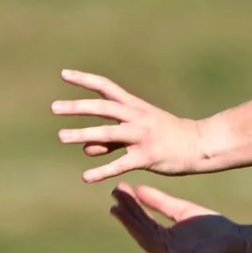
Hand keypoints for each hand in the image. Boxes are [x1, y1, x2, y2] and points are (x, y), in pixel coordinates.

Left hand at [52, 71, 205, 182]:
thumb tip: (85, 147)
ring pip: (108, 133)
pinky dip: (102, 171)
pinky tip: (86, 177)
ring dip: (83, 134)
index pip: (106, 87)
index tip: (64, 74)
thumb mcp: (137, 132)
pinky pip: (120, 164)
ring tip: (61, 136)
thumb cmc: (166, 136)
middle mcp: (136, 117)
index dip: (85, 80)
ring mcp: (141, 136)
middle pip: (103, 108)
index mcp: (134, 106)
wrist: (197, 145)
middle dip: (78, 107)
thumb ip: (110, 139)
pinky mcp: (146, 157)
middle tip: (55, 108)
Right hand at [109, 184, 249, 252]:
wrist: (238, 242)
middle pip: (142, 231)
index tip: (118, 190)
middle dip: (128, 217)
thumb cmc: (212, 228)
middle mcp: (167, 248)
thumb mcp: (183, 211)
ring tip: (120, 216)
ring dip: (135, 233)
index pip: (143, 220)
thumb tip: (138, 189)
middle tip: (114, 201)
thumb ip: (161, 203)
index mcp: (165, 236)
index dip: (130, 206)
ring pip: (150, 247)